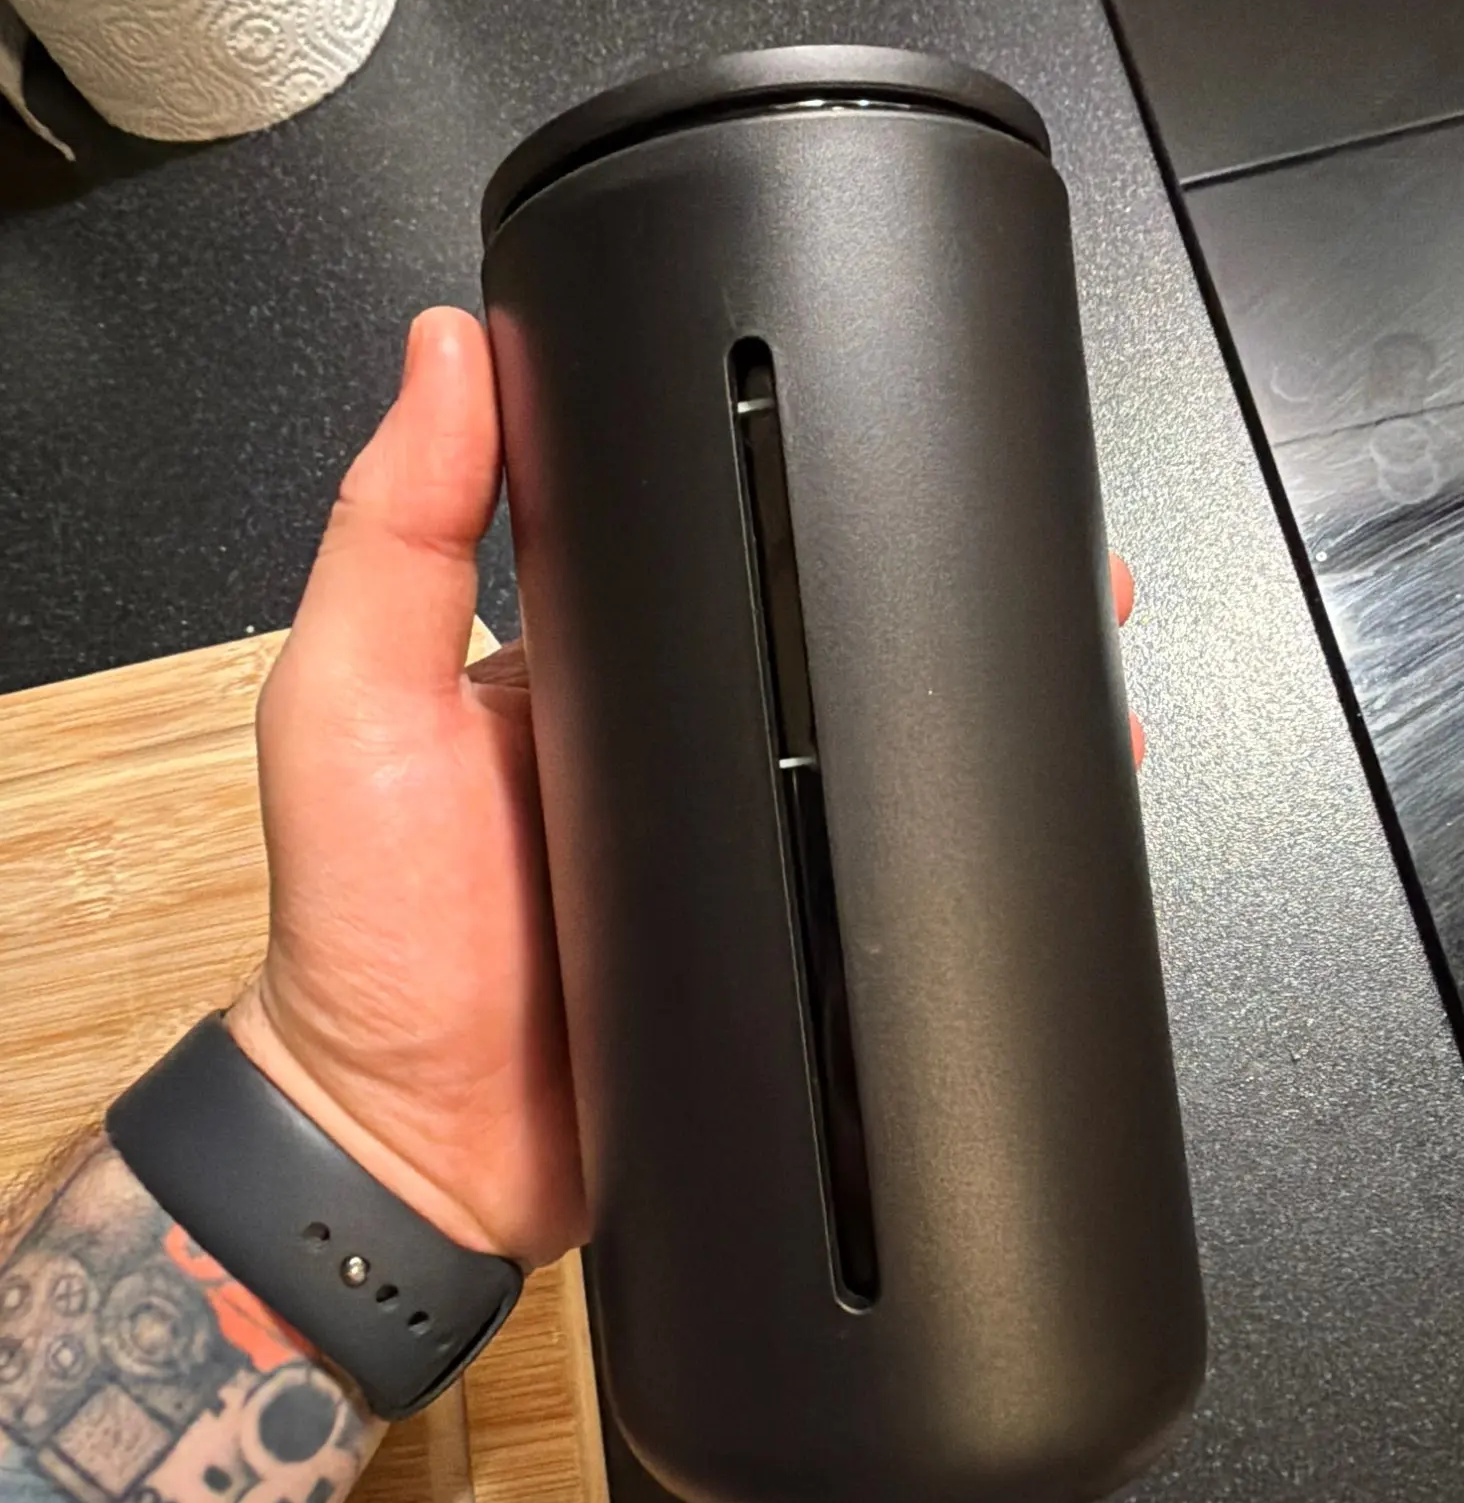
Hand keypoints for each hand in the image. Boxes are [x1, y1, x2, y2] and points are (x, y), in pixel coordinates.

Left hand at [227, 307, 1144, 1264]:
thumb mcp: (348, 701)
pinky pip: (881, 876)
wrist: (422, 1147)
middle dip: (935, 580)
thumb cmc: (367, 934)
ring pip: (876, 747)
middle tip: (1033, 539)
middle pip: (819, 632)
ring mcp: (738, 838)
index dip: (780, 468)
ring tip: (1074, 644)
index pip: (697, 526)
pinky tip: (1031, 803)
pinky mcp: (781, 933)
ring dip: (974, 701)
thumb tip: (446, 355)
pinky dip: (956, 845)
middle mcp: (674, 740)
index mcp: (585, 658)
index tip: (865, 403)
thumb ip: (394, 531)